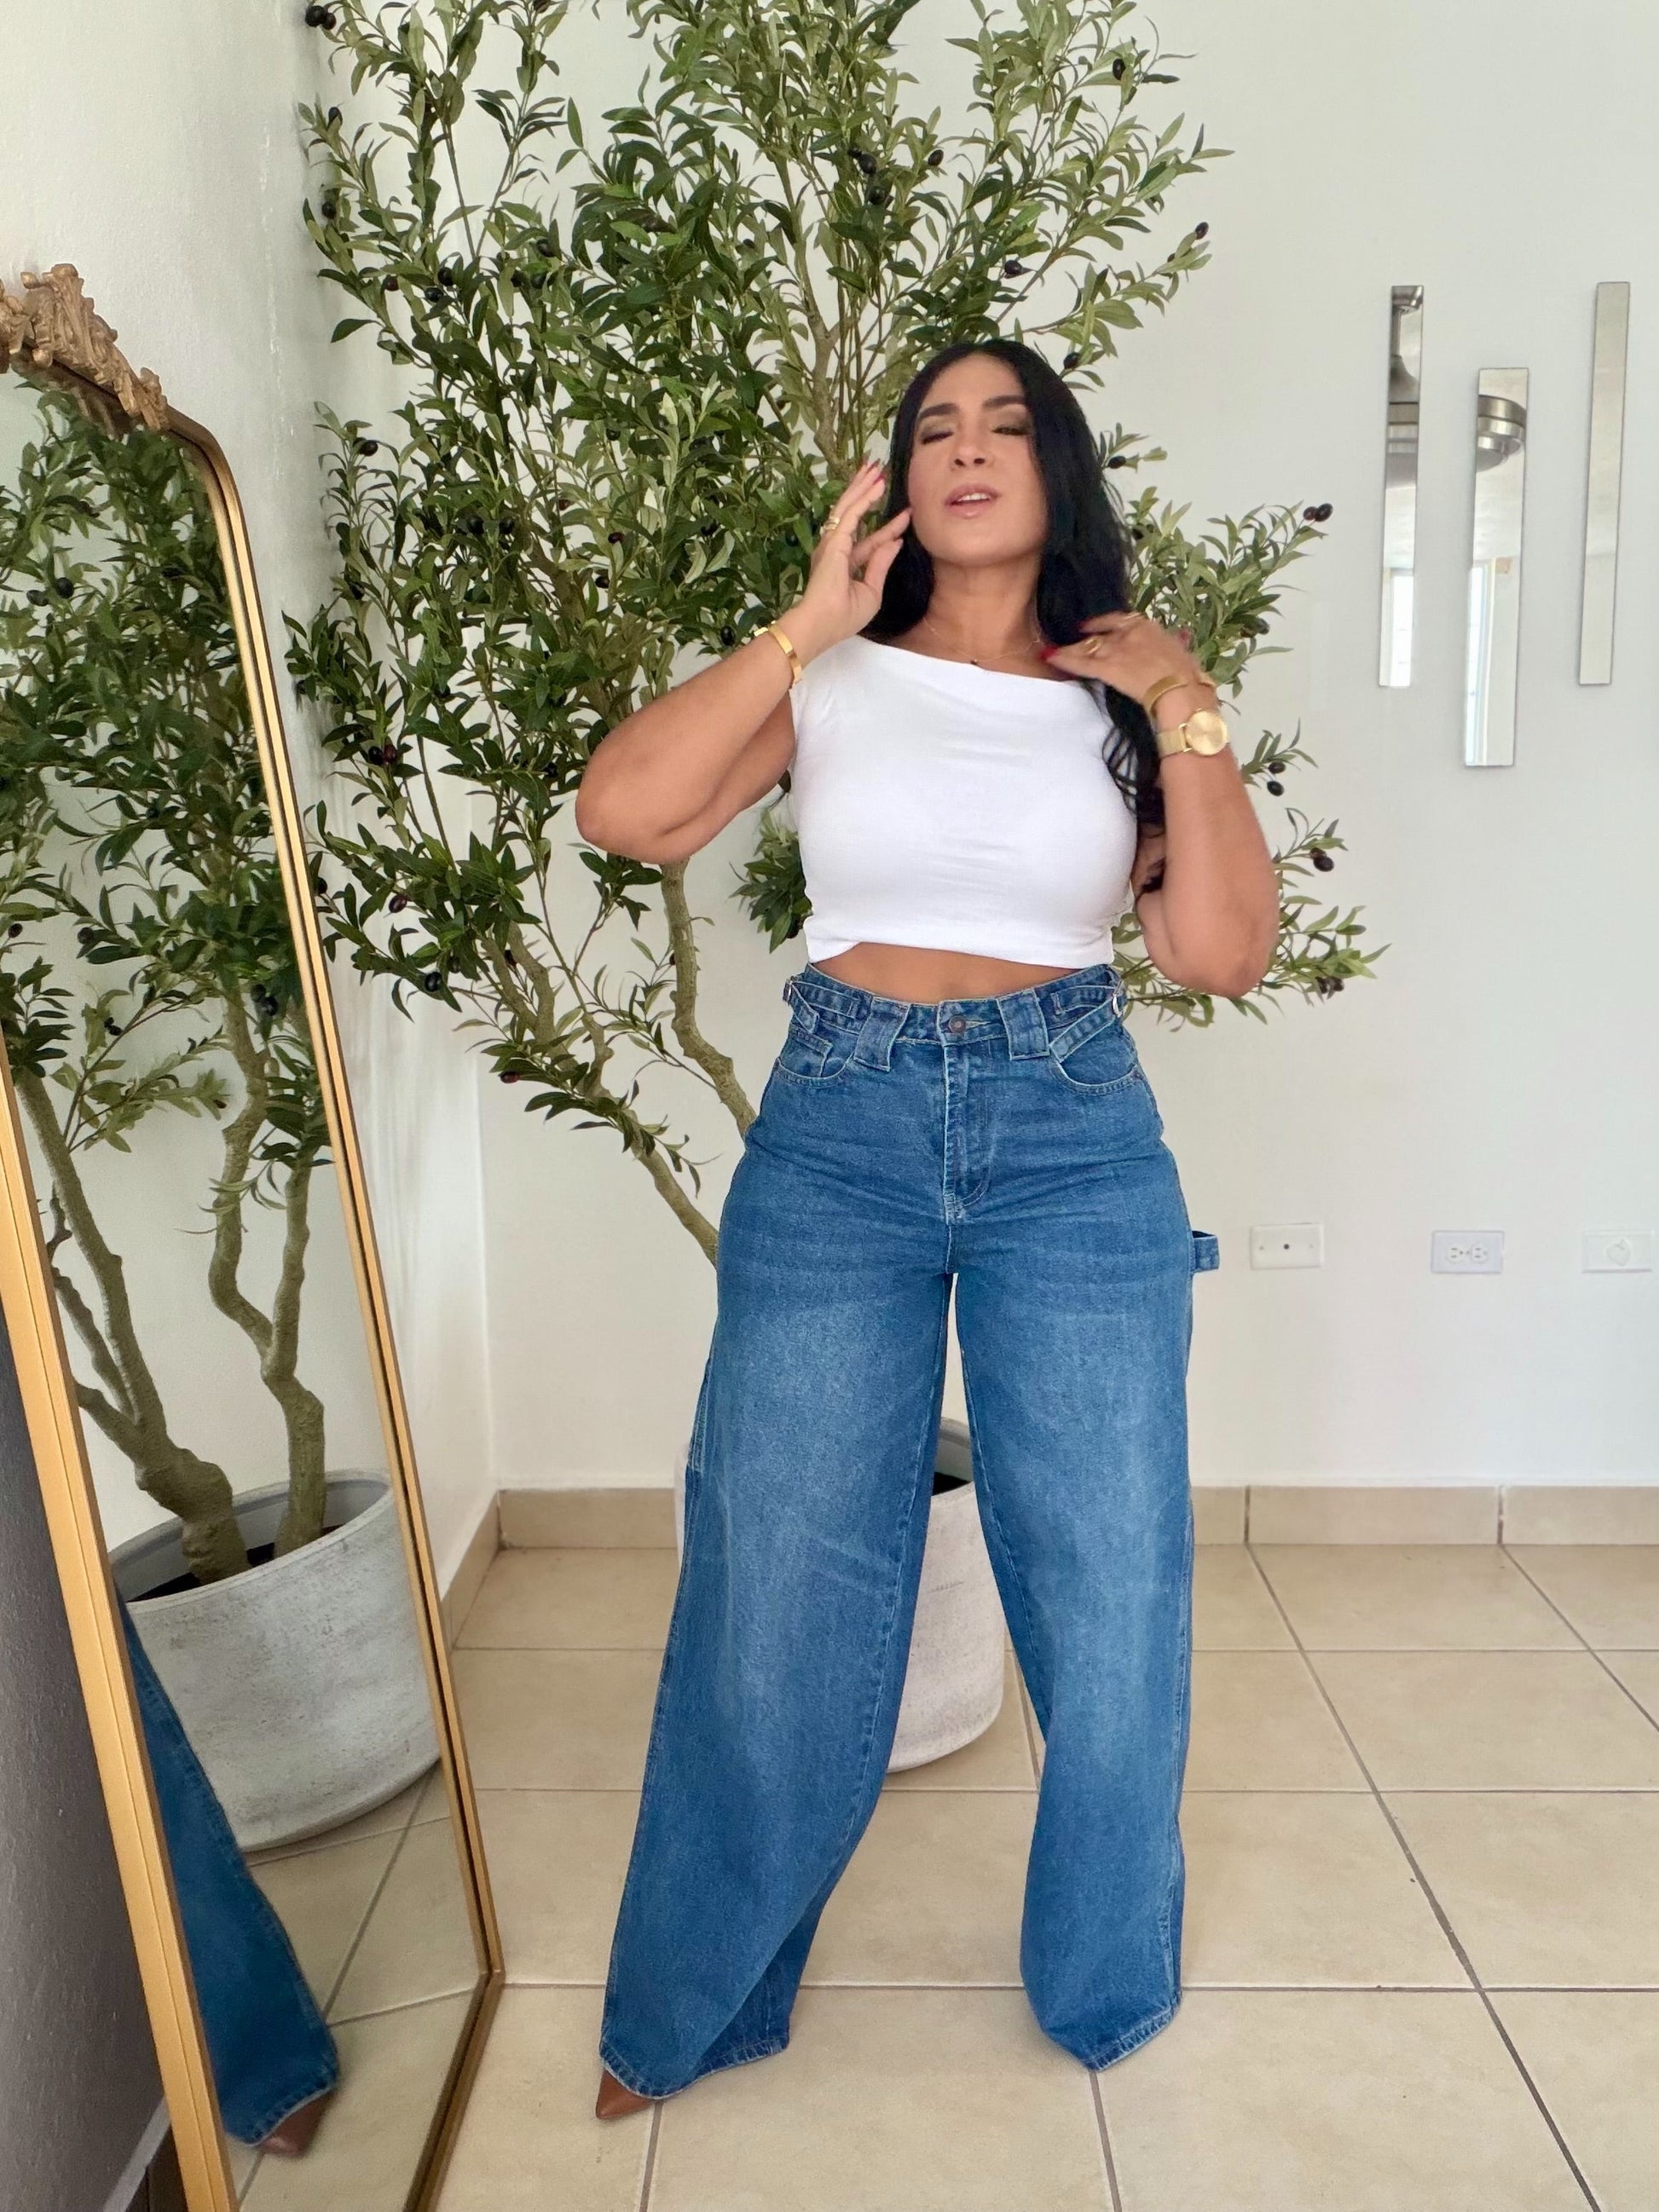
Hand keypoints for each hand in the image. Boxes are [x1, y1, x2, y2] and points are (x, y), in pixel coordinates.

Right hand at [784, 461, 911, 659]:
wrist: (822, 624)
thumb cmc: (842, 616)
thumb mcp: (871, 591)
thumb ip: (881, 565)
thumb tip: (894, 543)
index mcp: (844, 566)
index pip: (870, 541)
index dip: (888, 529)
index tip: (906, 516)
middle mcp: (836, 550)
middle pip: (853, 515)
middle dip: (865, 493)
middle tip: (878, 472)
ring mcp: (832, 544)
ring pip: (849, 507)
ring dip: (863, 487)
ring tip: (876, 468)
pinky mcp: (833, 541)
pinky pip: (851, 514)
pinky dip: (865, 498)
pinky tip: (876, 485)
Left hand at [1039, 610, 1213, 718]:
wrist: (1180, 688)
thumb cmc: (1186, 675)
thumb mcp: (1183, 651)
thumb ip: (1176, 642)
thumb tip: (1181, 636)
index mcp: (1148, 627)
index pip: (1120, 620)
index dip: (1104, 624)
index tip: (1093, 626)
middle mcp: (1128, 634)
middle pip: (1100, 634)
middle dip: (1085, 637)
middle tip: (1072, 637)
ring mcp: (1115, 650)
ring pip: (1087, 647)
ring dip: (1070, 650)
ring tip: (1053, 651)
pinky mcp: (1106, 668)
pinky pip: (1080, 662)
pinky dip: (1064, 659)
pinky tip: (1050, 658)